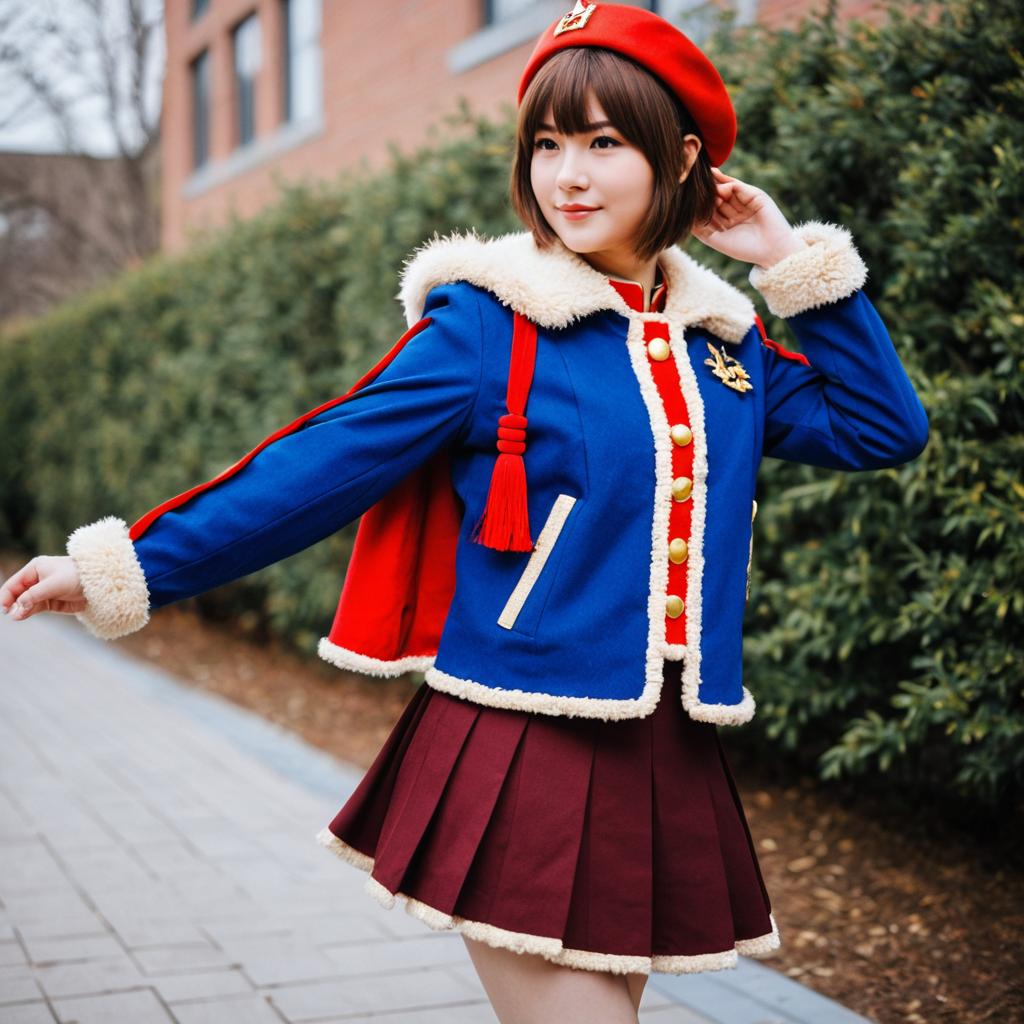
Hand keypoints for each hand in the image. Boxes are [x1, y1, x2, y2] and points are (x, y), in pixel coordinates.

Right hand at [0, 555, 85, 620]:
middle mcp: (36, 580)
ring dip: (20, 610)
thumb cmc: (76, 576)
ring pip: (25, 603)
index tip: (3, 608)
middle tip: (11, 614)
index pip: (13, 584)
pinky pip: (34, 608)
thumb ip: (34, 596)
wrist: (100, 583)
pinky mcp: (51, 602)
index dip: (5, 596)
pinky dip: (28, 612)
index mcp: (34, 569)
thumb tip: (16, 610)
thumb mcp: (54, 584)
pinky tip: (22, 616)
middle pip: (17, 595)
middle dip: (12, 604)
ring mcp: (42, 592)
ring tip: (17, 616)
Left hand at [692, 167, 807, 268]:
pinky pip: (736, 186)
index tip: (684, 200)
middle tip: (694, 189)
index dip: (697, 205)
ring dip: (713, 187)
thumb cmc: (744, 249)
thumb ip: (700, 227)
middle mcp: (733, 211)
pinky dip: (727, 185)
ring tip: (705, 187)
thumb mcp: (716, 239)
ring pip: (724, 189)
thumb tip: (683, 216)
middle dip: (704, 194)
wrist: (771, 250)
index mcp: (724, 222)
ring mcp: (743, 202)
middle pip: (714, 197)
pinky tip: (720, 189)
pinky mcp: (754, 195)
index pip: (707, 209)